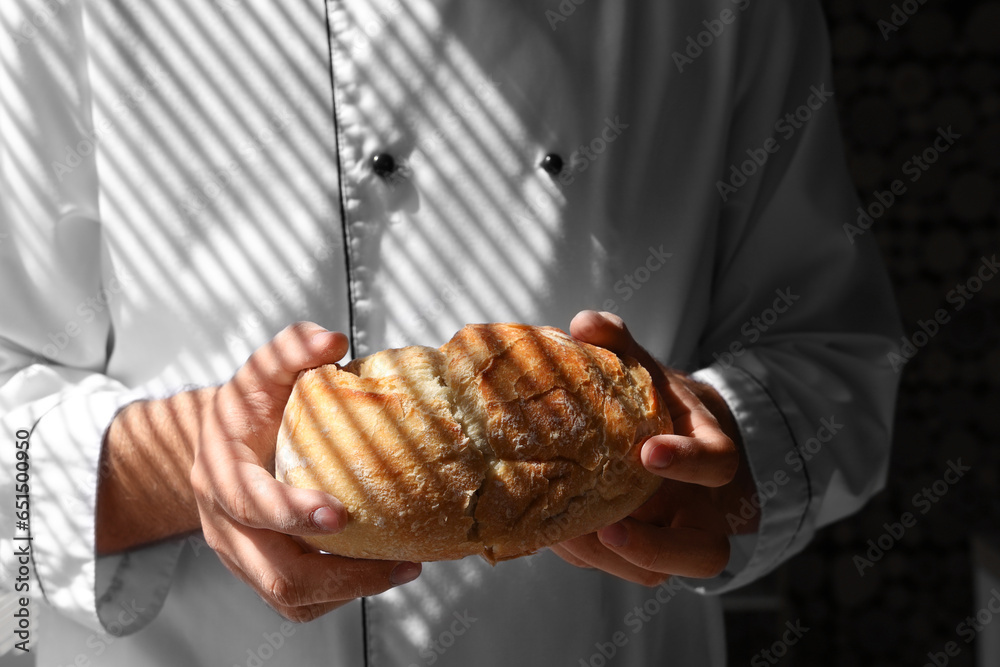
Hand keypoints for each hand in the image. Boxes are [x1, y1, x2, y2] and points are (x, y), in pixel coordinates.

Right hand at [190, 322, 421, 621]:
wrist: (217, 444)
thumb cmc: (246, 407)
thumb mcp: (261, 370)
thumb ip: (291, 348)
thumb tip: (332, 340)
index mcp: (222, 474)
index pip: (252, 504)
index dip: (293, 512)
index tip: (340, 514)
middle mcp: (225, 524)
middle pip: (278, 574)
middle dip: (342, 575)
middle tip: (402, 563)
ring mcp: (241, 555)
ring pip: (290, 596)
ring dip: (350, 591)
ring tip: (404, 569)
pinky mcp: (259, 570)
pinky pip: (297, 601)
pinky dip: (340, 595)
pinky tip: (380, 572)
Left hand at [549, 311, 756, 586]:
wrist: (670, 437)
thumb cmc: (656, 402)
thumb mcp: (645, 369)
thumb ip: (619, 344)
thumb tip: (585, 324)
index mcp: (710, 452)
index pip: (718, 463)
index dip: (689, 462)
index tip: (649, 453)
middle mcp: (704, 507)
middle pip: (705, 551)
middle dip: (657, 547)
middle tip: (608, 529)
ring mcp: (677, 538)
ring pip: (664, 576)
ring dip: (614, 563)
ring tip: (570, 539)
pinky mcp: (646, 554)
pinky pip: (627, 573)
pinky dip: (594, 562)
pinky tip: (556, 537)